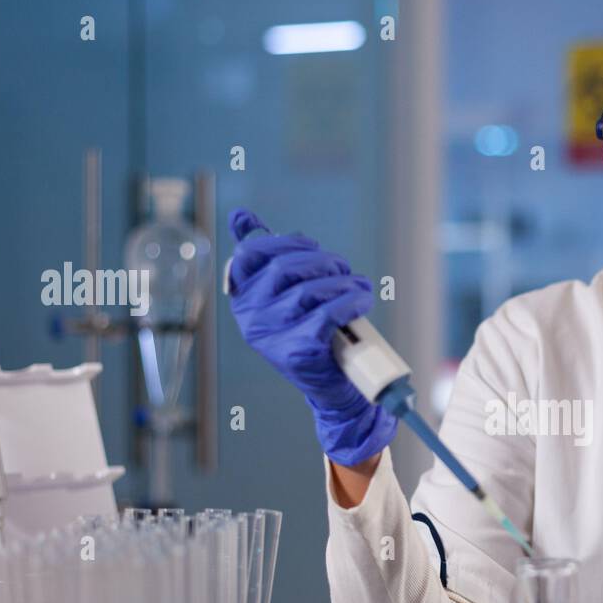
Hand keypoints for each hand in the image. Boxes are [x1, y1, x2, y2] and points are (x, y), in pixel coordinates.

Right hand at [226, 208, 396, 465]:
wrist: (332, 387)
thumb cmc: (311, 333)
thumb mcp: (285, 295)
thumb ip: (266, 257)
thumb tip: (241, 215)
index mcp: (242, 300)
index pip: (249, 254)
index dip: (284, 243)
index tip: (311, 247)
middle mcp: (250, 318)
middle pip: (285, 268)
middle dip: (323, 262)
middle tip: (343, 270)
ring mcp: (273, 337)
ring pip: (310, 290)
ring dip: (343, 282)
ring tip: (358, 288)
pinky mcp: (299, 351)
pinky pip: (329, 312)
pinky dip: (352, 302)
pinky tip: (362, 301)